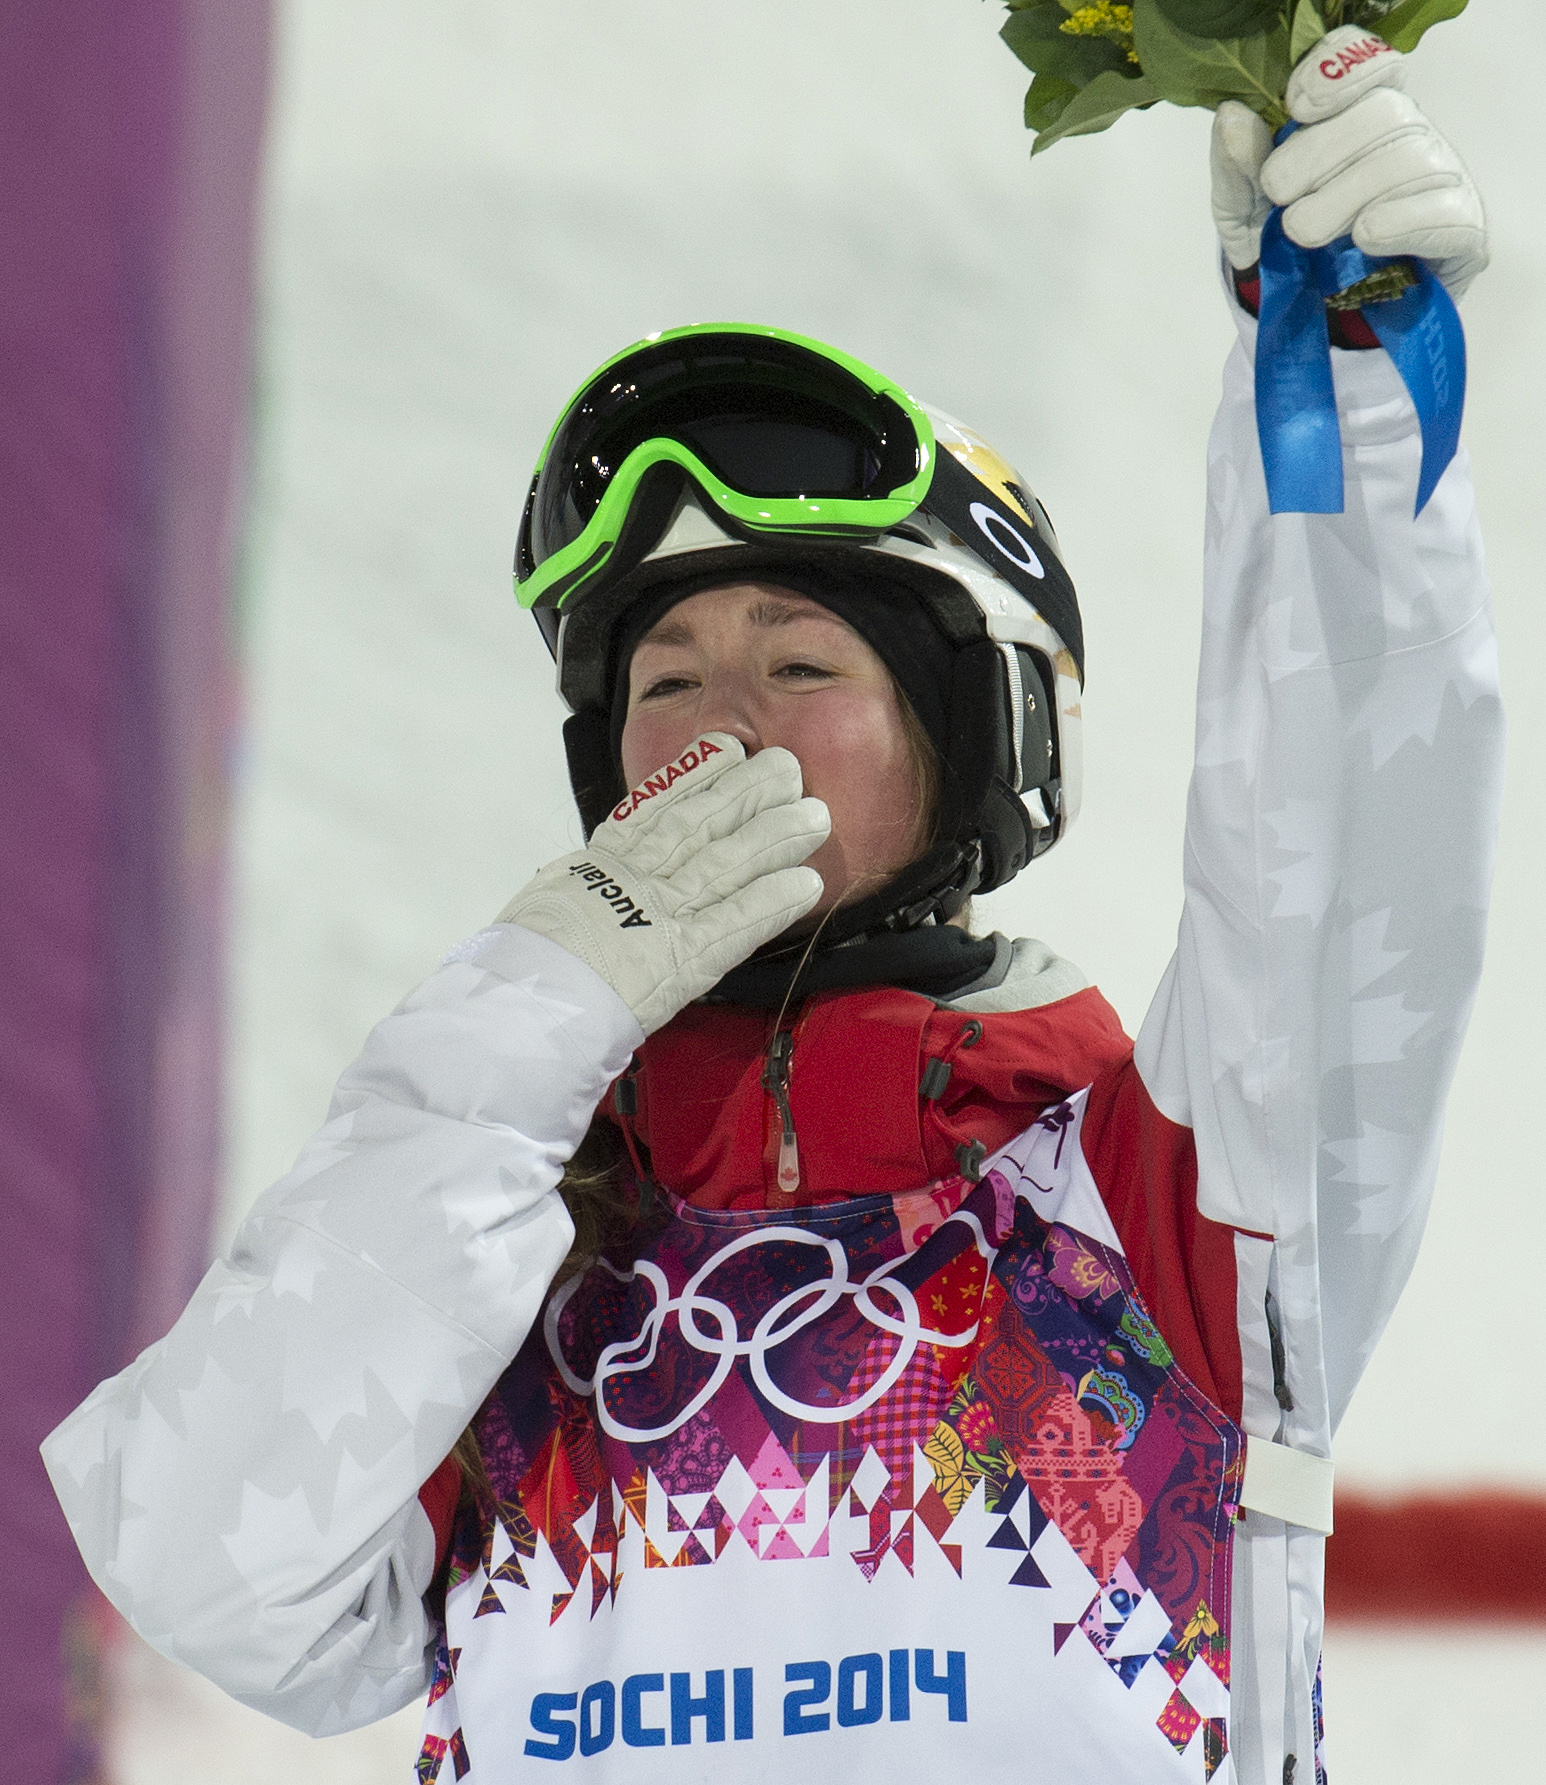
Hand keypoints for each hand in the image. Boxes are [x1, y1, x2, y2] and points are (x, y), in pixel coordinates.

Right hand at [496, 734, 828, 1033]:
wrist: (519, 1004)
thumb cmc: (523, 966)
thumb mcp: (546, 905)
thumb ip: (583, 888)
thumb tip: (599, 877)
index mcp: (600, 864)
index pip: (655, 806)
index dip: (696, 775)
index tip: (728, 750)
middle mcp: (635, 878)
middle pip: (701, 824)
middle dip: (748, 793)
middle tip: (788, 769)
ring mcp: (661, 914)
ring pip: (726, 863)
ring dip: (774, 838)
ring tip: (815, 817)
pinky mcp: (683, 958)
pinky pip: (736, 923)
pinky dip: (772, 900)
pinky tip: (806, 883)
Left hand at [1210, 25, 1487, 300]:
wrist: (1312, 323)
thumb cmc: (1284, 253)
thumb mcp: (1244, 213)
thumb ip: (1236, 167)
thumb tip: (1232, 115)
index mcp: (1359, 114)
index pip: (1366, 62)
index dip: (1336, 74)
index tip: (1296, 109)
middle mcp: (1408, 136)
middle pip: (1383, 113)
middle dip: (1320, 155)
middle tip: (1283, 200)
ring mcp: (1441, 180)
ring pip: (1410, 160)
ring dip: (1346, 198)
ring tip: (1308, 235)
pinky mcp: (1464, 231)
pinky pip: (1446, 213)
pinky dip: (1400, 222)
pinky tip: (1366, 237)